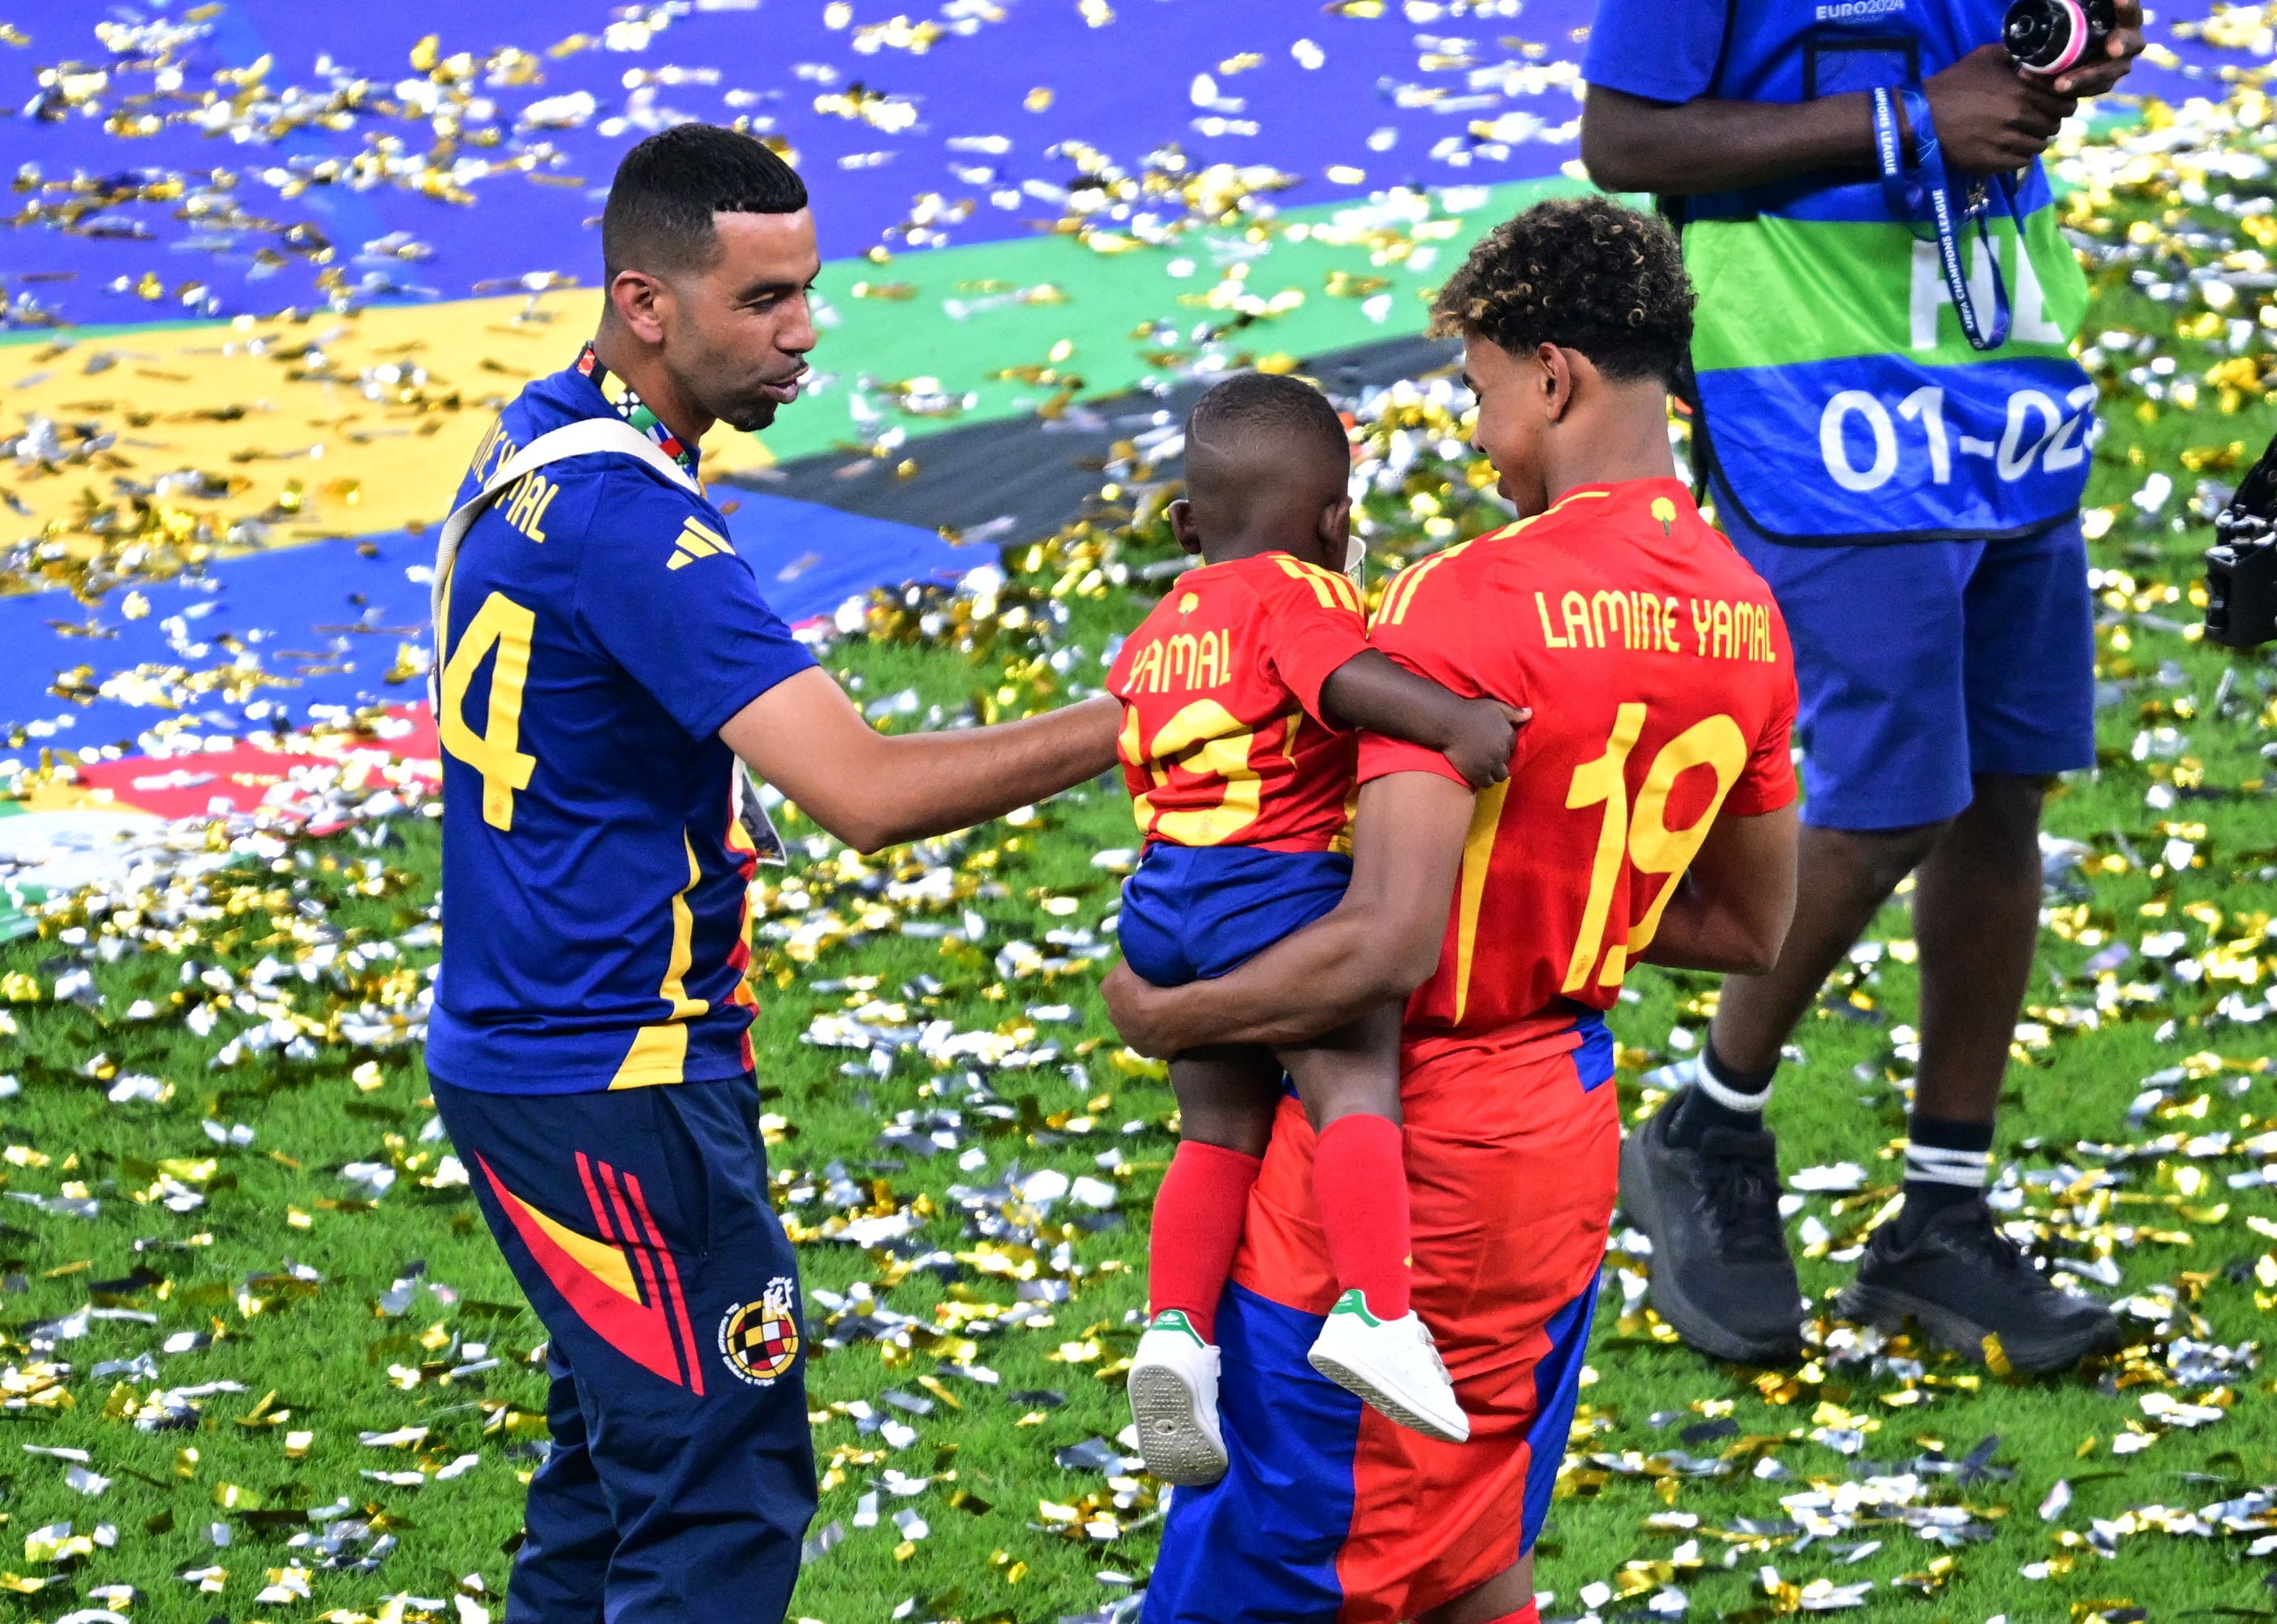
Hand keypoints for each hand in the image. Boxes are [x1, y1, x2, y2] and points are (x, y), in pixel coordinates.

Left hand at [1101, 960, 1183, 1057]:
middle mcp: (1112, 1014)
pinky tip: (1169, 1028)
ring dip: (1143, 1020)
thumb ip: (1133, 960)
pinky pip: (1148, 1040)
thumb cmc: (1157, 982)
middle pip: (1122, 1004)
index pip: (1116, 980)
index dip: (1130, 978)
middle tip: (1153, 996)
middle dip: (1133, 1001)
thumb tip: (1133, 956)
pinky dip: (1156, 1035)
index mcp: (1109, 988)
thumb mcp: (1141, 959)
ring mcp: (1127, 1036)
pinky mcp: (1144, 1051)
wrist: (1174, 1014)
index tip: (1145, 977)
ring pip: (1134, 1024)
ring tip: (1163, 1013)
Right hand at [1439, 700, 1530, 789]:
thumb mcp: (1495, 707)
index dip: (1503, 745)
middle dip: (1498, 759)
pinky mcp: (1478, 773)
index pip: (1512, 746)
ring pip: (1500, 775)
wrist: (1448, 722)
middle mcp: (1502, 751)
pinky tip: (1477, 773)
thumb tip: (1530, 713)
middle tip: (1485, 754)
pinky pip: (1487, 783)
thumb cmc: (1471, 711)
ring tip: (1484, 767)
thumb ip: (1514, 712)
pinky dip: (1483, 780)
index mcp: (1508, 735)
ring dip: (1494, 772)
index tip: (1492, 743)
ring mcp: (1490, 764)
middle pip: (1506, 761)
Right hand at [1921, 43, 2076, 173]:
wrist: (1922, 118)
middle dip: (2047, 123)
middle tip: (2036, 121)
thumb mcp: (1982, 57)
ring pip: (2038, 146)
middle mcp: (2018, 118)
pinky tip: (2010, 149)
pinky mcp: (1992, 162)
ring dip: (2033, 141)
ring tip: (2022, 136)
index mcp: (2021, 92)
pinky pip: (2021, 163)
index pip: (2063, 104)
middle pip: (2052, 126)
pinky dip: (2020, 156)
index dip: (2063, 104)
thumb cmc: (1952, 85)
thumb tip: (2030, 58)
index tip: (2055, 105)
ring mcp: (2005, 143)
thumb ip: (2012, 54)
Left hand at [2046, 0, 2144, 96]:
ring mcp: (2115, 66)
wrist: (2068, 47)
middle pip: (2131, 45)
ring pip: (2105, 75)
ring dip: (2083, 79)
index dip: (2126, 5)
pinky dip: (2064, 89)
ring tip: (2060, 83)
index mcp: (2127, 18)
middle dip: (2123, 45)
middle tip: (2113, 48)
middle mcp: (2128, 42)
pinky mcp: (2099, 84)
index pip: (2130, 10)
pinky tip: (2041, 84)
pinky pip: (2085, 90)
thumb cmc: (2081, 16)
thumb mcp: (2081, 7)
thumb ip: (2075, 1)